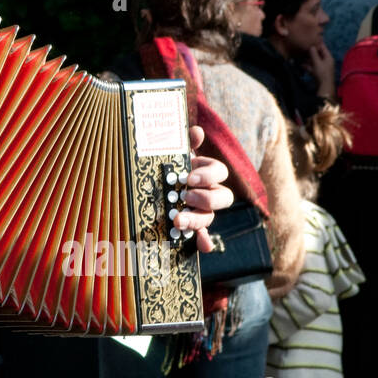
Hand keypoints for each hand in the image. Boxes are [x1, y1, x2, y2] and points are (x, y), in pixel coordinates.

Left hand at [176, 125, 232, 252]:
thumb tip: (196, 131)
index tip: (189, 178)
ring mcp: (202, 210)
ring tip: (178, 219)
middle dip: (206, 198)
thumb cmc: (168, 165)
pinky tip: (203, 245)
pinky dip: (205, 241)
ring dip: (198, 220)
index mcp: (206, 172)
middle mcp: (209, 192)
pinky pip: (204, 236)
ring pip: (210, 217)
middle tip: (185, 197)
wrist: (154, 180)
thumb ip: (186, 141)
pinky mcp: (193, 226)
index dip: (208, 175)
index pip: (219, 172)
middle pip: (223, 197)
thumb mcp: (175, 152)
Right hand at [307, 43, 334, 92]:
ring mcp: (322, 67)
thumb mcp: (317, 62)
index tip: (311, 39)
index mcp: (328, 57)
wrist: (324, 85)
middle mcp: (326, 61)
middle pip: (318, 54)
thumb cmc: (322, 73)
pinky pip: (313, 67)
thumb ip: (314, 54)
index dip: (317, 43)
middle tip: (304, 48)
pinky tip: (302, 65)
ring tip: (300, 57)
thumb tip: (311, 46)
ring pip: (314, 61)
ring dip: (308, 59)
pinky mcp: (319, 72)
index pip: (323, 48)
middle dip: (310, 52)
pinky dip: (308, 66)